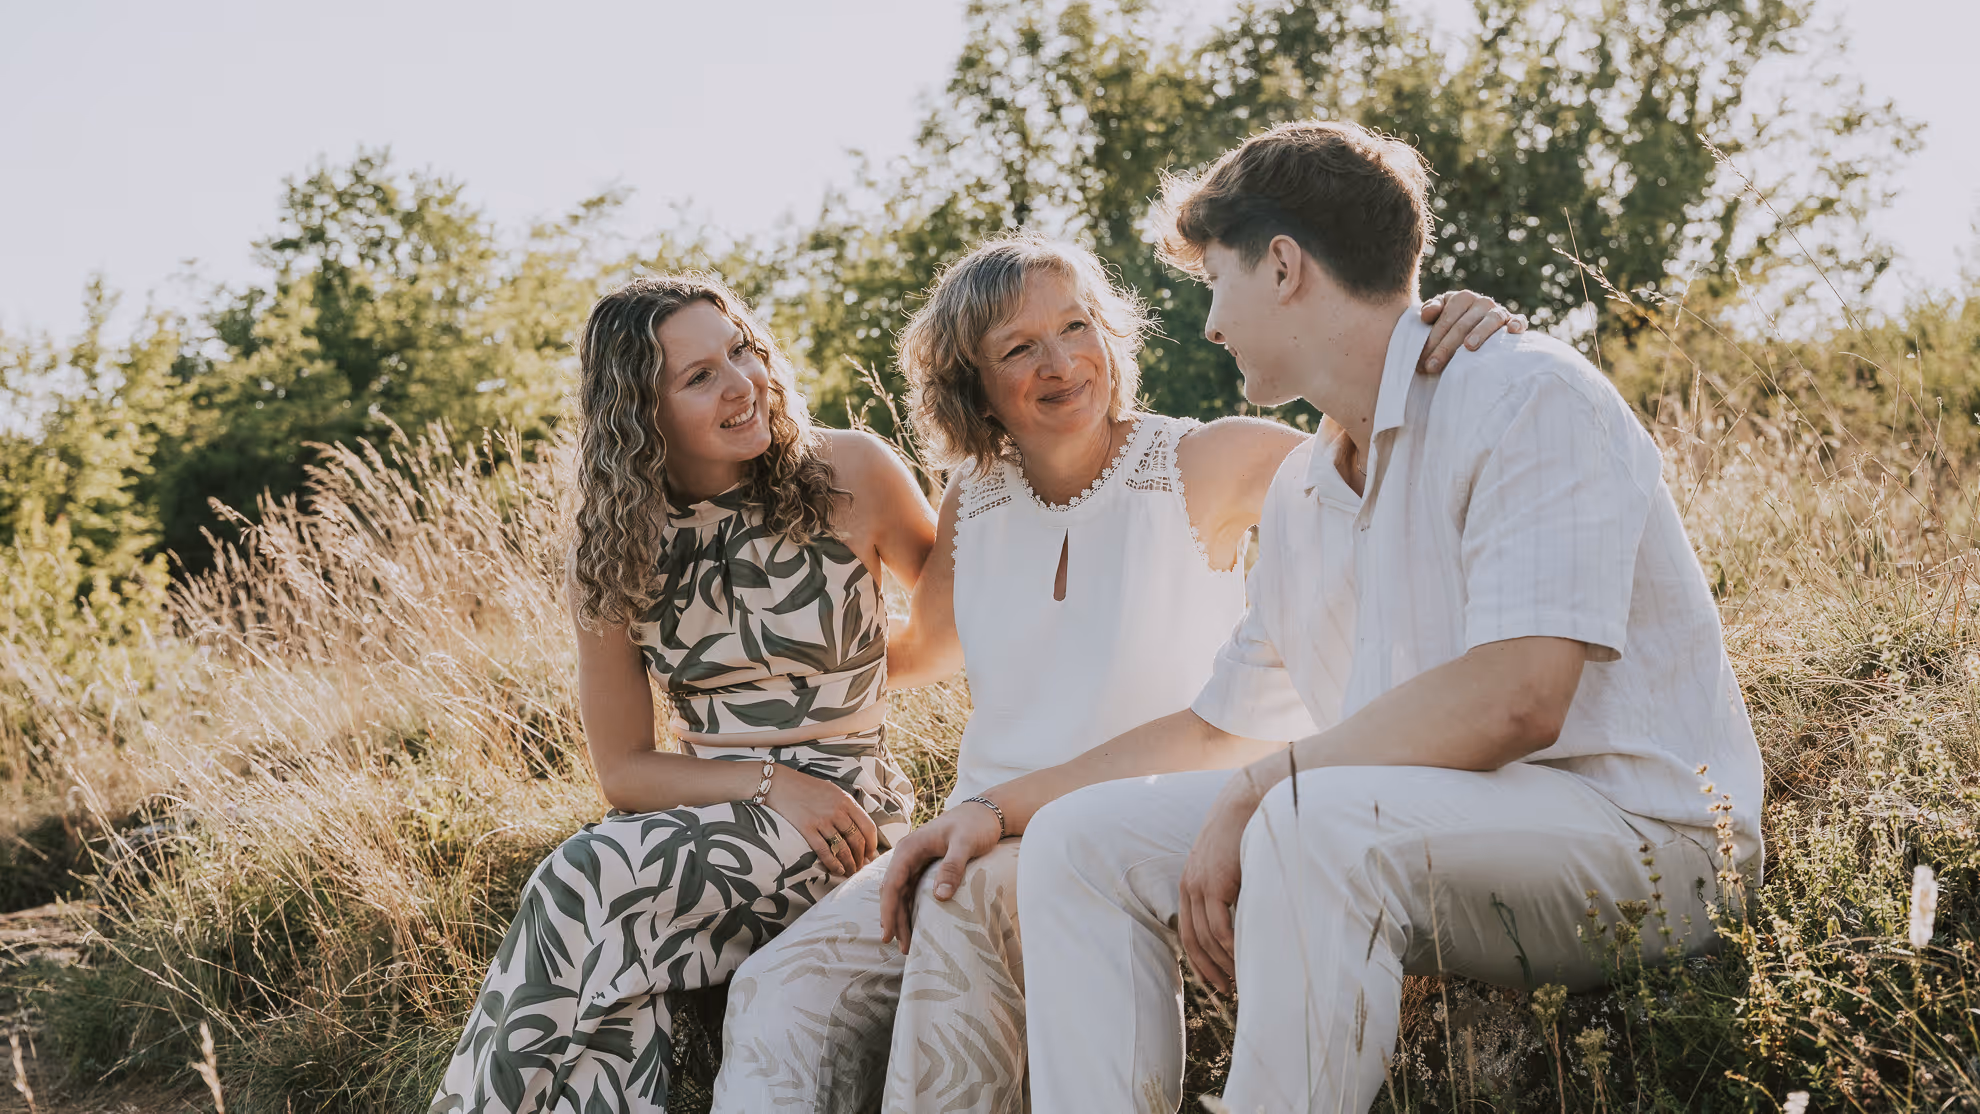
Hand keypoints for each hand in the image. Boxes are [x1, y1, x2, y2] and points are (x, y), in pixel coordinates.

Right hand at [762, 764, 879, 876]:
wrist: (781, 784)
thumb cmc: (808, 788)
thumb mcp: (833, 791)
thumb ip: (847, 807)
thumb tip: (859, 829)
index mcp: (846, 801)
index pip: (868, 826)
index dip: (872, 844)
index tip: (871, 854)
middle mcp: (837, 811)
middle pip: (857, 840)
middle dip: (861, 857)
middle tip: (861, 867)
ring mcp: (822, 820)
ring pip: (843, 848)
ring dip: (849, 864)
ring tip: (851, 871)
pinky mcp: (807, 829)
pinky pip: (824, 851)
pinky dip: (833, 863)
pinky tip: (837, 870)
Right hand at [878, 798, 1002, 952]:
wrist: (988, 812)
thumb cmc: (976, 825)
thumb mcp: (965, 843)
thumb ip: (952, 867)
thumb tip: (939, 897)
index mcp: (910, 848)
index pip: (891, 884)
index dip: (888, 911)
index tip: (888, 934)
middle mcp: (908, 855)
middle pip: (893, 892)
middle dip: (894, 920)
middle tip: (902, 948)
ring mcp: (916, 861)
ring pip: (901, 894)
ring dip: (902, 917)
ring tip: (908, 944)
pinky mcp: (926, 866)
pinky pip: (912, 892)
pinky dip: (911, 909)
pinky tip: (916, 925)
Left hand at [1178, 769, 1267, 994]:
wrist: (1247, 803)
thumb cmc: (1246, 834)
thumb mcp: (1231, 865)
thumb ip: (1230, 890)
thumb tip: (1244, 920)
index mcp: (1190, 885)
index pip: (1189, 934)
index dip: (1201, 963)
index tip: (1218, 983)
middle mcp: (1189, 887)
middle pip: (1194, 942)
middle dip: (1210, 971)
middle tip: (1229, 993)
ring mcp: (1200, 885)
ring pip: (1208, 939)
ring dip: (1224, 964)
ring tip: (1241, 981)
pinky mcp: (1215, 883)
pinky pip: (1220, 927)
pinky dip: (1230, 948)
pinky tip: (1243, 961)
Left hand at [1417, 291, 1527, 373]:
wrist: (1476, 327)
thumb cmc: (1452, 324)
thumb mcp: (1438, 314)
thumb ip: (1430, 310)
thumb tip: (1427, 315)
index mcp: (1462, 298)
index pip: (1446, 319)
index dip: (1433, 339)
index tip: (1423, 360)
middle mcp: (1482, 302)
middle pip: (1463, 324)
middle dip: (1446, 347)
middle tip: (1433, 367)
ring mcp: (1499, 311)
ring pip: (1490, 320)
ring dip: (1480, 332)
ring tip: (1468, 347)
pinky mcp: (1514, 321)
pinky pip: (1518, 320)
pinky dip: (1517, 323)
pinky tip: (1511, 330)